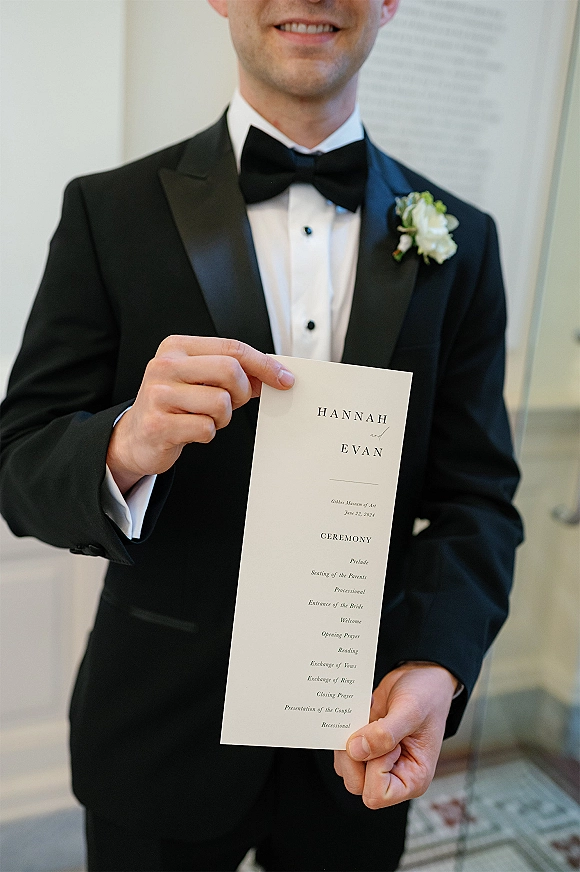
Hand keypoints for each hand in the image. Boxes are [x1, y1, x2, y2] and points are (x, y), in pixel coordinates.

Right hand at [106, 335, 293, 492]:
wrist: (136, 436)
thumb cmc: (175, 405)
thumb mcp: (200, 379)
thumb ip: (233, 372)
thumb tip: (275, 374)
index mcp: (177, 347)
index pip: (232, 348)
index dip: (264, 364)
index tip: (285, 379)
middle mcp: (165, 366)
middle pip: (230, 371)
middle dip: (242, 392)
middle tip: (233, 402)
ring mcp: (159, 395)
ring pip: (221, 403)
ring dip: (222, 417)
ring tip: (204, 416)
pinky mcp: (159, 425)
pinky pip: (206, 428)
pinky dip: (207, 433)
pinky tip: (191, 430)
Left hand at [334, 662, 456, 808]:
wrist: (420, 675)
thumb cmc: (427, 695)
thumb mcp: (411, 712)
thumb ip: (385, 734)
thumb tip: (355, 750)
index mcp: (412, 778)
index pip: (378, 793)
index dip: (374, 768)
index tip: (387, 741)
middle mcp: (394, 773)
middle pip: (356, 784)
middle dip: (354, 756)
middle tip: (366, 727)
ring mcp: (377, 760)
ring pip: (346, 767)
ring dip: (348, 741)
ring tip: (367, 717)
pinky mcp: (365, 745)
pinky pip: (344, 749)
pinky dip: (345, 731)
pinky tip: (363, 713)